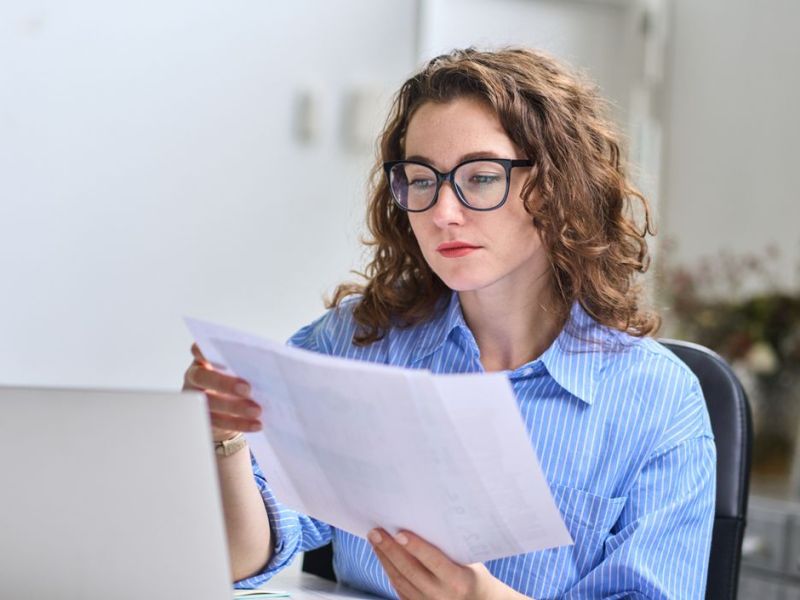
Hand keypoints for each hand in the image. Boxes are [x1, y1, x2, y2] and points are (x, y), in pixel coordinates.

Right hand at [182, 343, 261, 442]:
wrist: (225, 410)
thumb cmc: (235, 380)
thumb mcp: (237, 369)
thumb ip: (245, 365)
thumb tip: (270, 366)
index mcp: (203, 360)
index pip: (198, 351)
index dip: (204, 351)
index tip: (218, 350)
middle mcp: (195, 377)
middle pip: (202, 378)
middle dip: (224, 383)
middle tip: (247, 389)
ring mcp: (196, 400)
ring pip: (210, 404)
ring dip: (235, 408)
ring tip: (257, 410)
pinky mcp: (203, 420)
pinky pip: (219, 423)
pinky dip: (240, 424)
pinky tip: (257, 424)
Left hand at [368, 528, 526, 599]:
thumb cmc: (473, 574)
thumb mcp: (468, 560)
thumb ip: (448, 547)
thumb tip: (424, 519)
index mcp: (458, 581)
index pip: (434, 562)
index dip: (416, 547)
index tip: (400, 533)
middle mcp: (441, 596)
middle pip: (410, 571)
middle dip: (390, 550)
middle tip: (376, 532)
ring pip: (400, 580)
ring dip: (385, 558)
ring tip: (375, 539)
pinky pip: (399, 588)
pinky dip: (389, 570)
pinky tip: (382, 556)